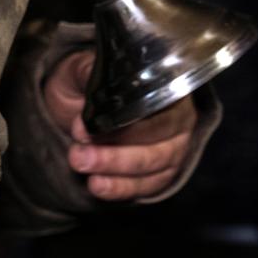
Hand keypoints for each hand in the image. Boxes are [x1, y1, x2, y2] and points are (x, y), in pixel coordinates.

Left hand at [40, 48, 199, 199]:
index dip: (123, 120)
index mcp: (165, 84)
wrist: (78, 107)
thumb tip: (93, 96)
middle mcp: (179, 116)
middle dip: (116, 152)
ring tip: (81, 165)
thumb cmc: (86, 84)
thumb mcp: (81, 69)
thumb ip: (88, 75)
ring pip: (152, 165)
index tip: (85, 125)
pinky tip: (97, 185)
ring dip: (114, 169)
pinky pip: (147, 186)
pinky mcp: (162, 174)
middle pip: (158, 140)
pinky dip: (121, 188)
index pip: (157, 105)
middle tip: (79, 154)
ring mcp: (174, 147)